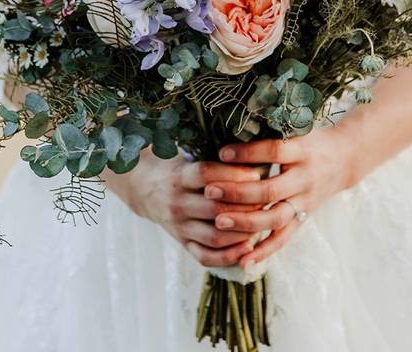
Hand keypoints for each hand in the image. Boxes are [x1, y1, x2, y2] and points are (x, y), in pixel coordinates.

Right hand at [109, 154, 265, 267]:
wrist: (144, 188)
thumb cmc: (179, 168)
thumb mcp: (191, 157)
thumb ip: (217, 159)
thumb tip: (257, 154)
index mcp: (180, 176)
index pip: (207, 174)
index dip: (235, 174)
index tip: (257, 173)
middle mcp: (178, 203)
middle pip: (216, 208)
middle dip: (246, 207)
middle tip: (267, 202)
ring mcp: (179, 226)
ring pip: (215, 236)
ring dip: (243, 233)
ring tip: (262, 224)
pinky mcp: (182, 243)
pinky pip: (206, 257)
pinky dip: (229, 256)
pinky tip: (248, 247)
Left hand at [205, 128, 355, 268]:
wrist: (345, 158)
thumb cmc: (309, 140)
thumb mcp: (295, 130)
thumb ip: (267, 133)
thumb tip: (226, 129)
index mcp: (303, 151)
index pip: (275, 151)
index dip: (249, 153)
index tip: (222, 153)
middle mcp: (305, 178)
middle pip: (271, 190)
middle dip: (239, 192)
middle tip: (210, 192)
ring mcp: (305, 201)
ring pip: (276, 218)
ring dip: (246, 223)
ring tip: (219, 223)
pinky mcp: (304, 217)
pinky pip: (283, 238)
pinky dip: (264, 251)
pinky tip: (243, 260)